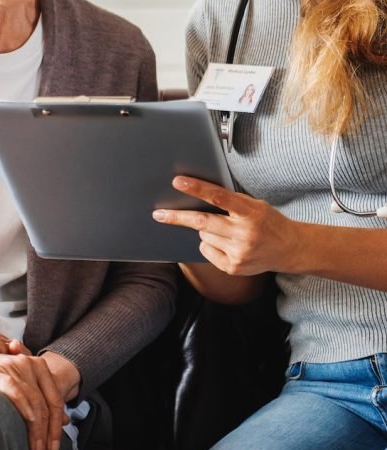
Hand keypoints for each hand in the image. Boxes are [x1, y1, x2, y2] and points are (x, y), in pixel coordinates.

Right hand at [0, 350, 68, 449]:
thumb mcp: (16, 386)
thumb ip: (38, 399)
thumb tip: (66, 420)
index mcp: (35, 365)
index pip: (54, 399)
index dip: (57, 426)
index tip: (54, 449)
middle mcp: (27, 363)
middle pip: (47, 404)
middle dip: (47, 436)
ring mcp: (12, 366)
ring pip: (35, 403)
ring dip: (37, 434)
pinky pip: (18, 392)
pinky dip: (26, 409)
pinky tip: (30, 423)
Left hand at [152, 175, 299, 274]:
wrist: (290, 249)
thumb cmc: (268, 222)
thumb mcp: (254, 205)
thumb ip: (230, 202)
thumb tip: (198, 195)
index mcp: (250, 212)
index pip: (218, 197)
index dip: (196, 188)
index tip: (177, 182)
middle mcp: (245, 233)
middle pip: (202, 222)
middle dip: (177, 217)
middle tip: (158, 214)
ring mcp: (239, 252)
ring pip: (203, 236)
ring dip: (205, 230)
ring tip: (226, 231)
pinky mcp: (234, 267)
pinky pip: (206, 250)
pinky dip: (209, 244)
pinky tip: (227, 244)